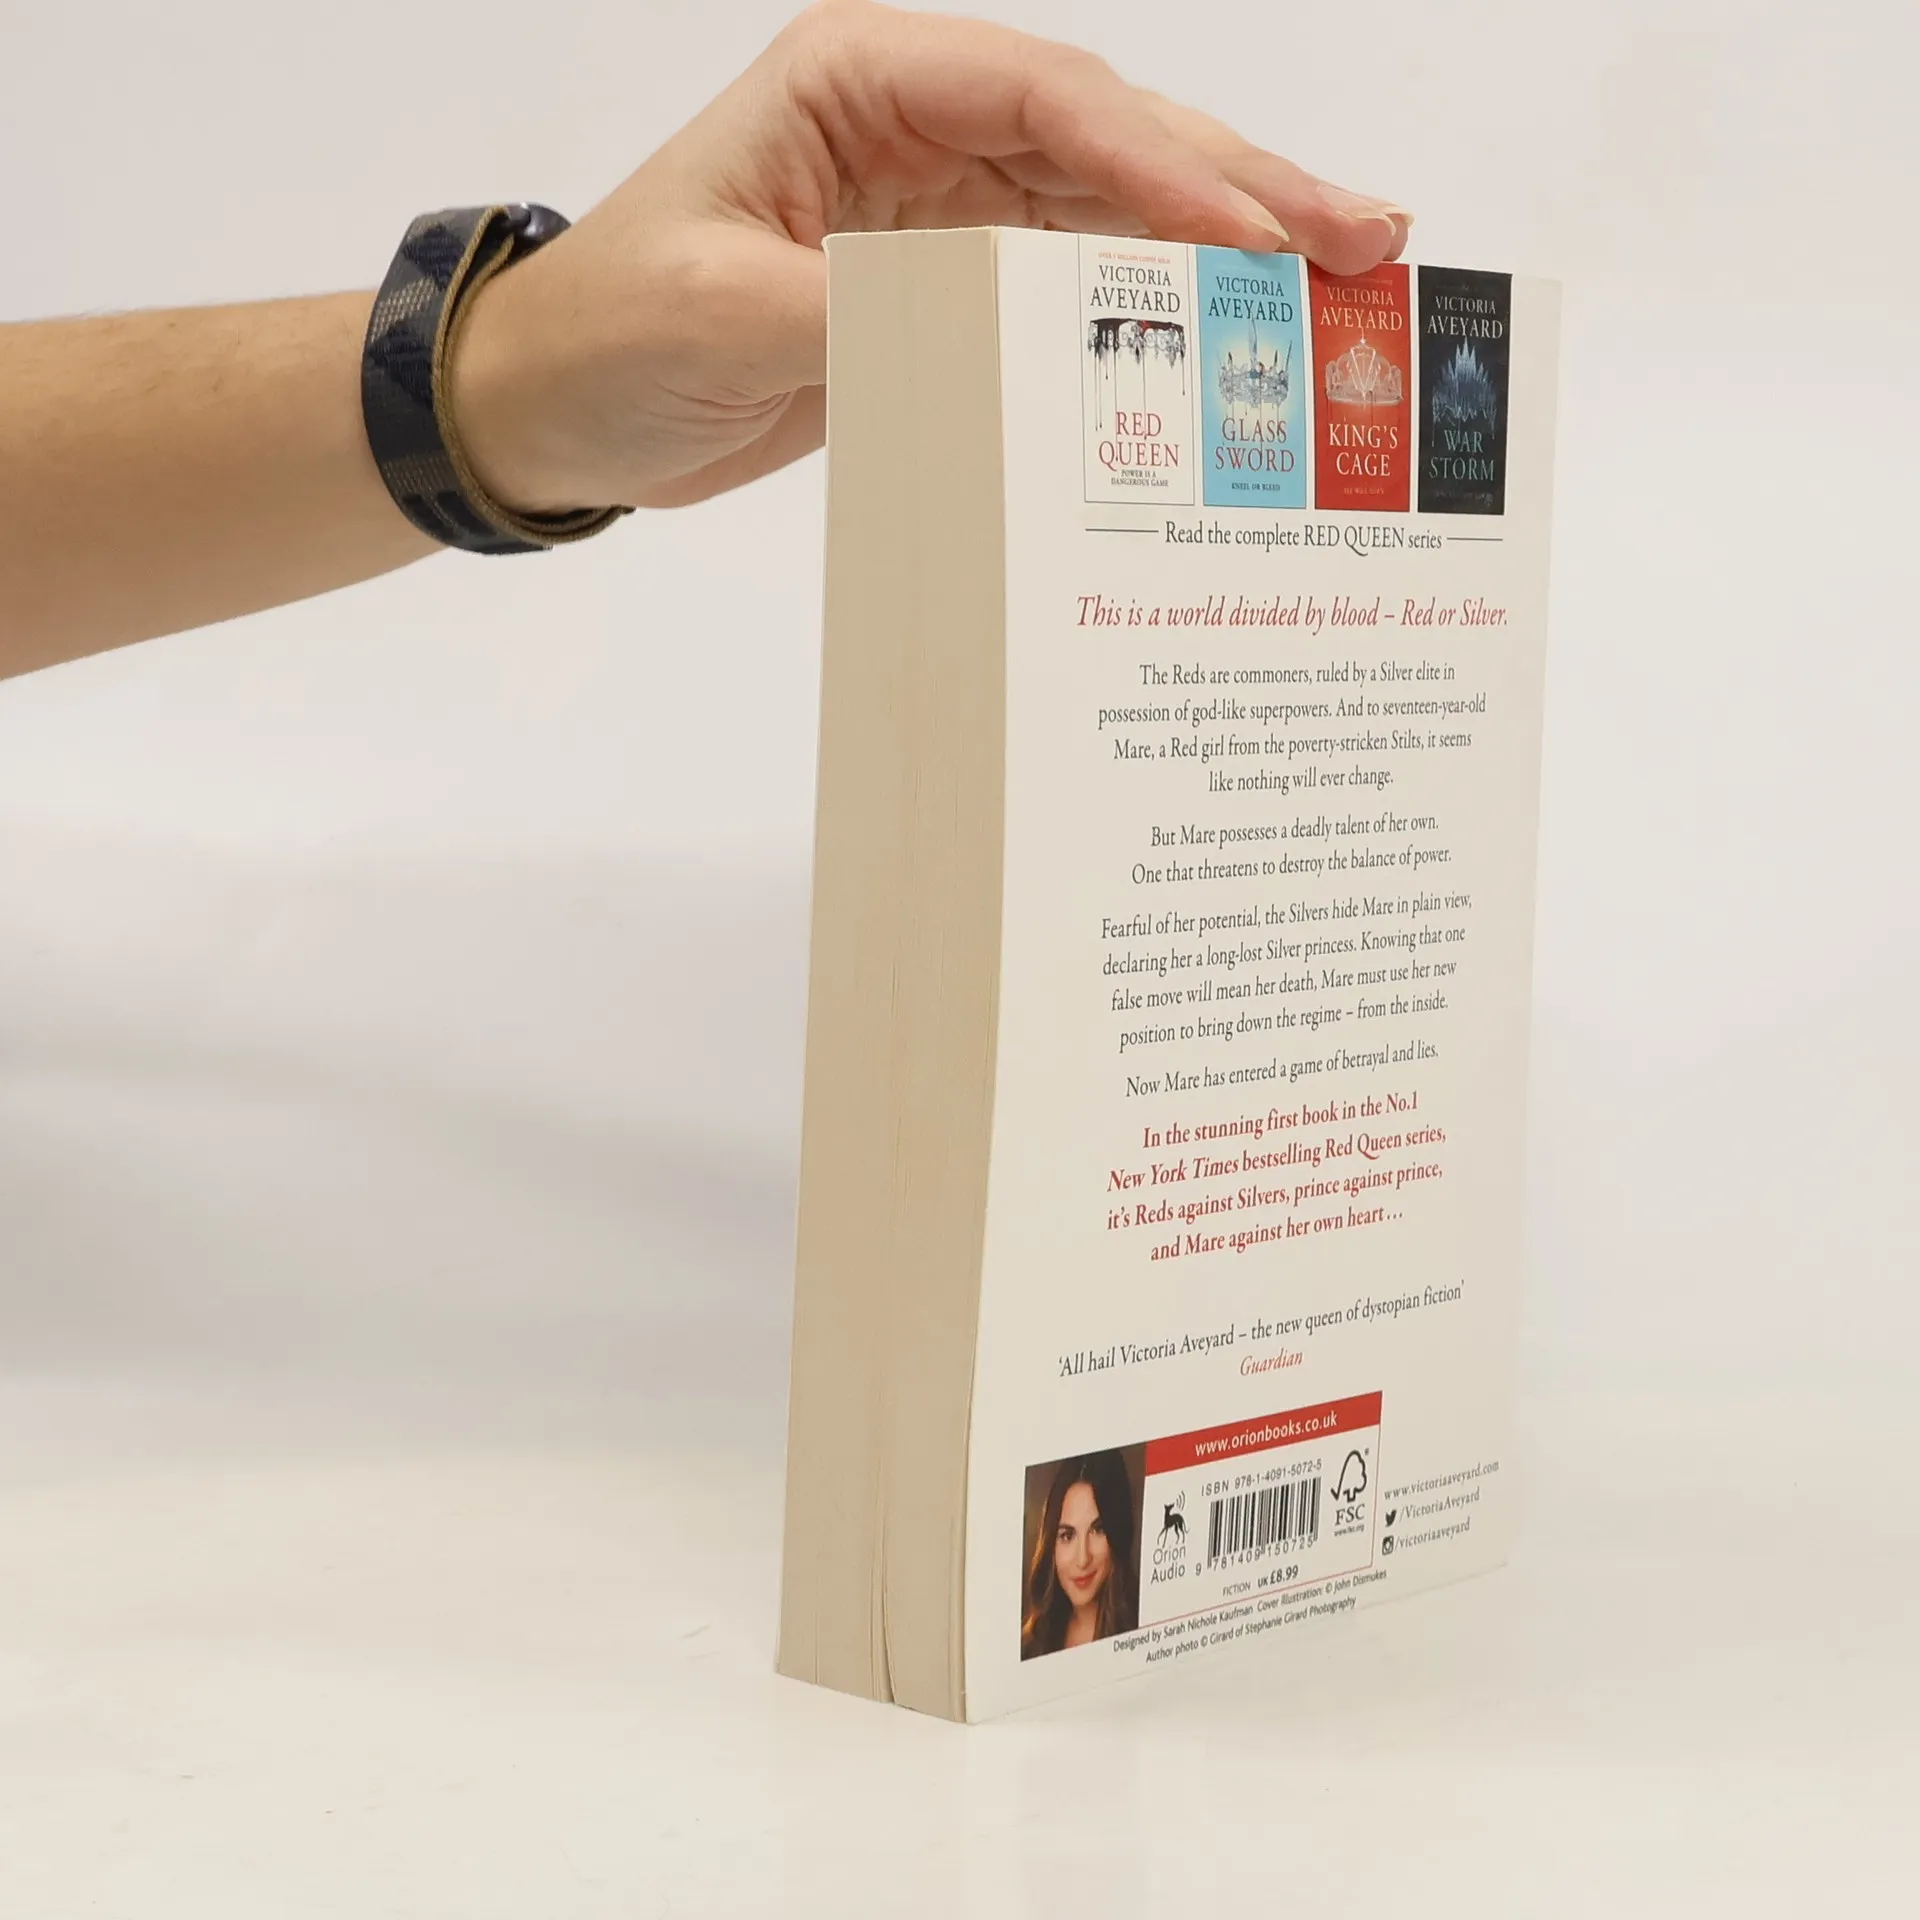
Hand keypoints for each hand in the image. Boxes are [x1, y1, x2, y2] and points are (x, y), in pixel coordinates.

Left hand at [450, 0, 1410, 514]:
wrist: (563, 407)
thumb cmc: (612, 334)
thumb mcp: (721, 315)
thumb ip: (862, 315)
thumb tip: (999, 335)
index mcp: (857, 82)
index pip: (1038, 99)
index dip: (1156, 159)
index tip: (1249, 232)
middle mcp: (917, 122)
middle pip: (1108, 136)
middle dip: (1237, 184)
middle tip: (1362, 236)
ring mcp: (944, 203)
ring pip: (1113, 208)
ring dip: (1223, 244)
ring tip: (1340, 279)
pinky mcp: (951, 285)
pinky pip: (1074, 287)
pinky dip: (1154, 311)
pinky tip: (1230, 337)